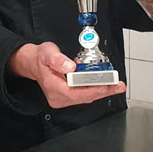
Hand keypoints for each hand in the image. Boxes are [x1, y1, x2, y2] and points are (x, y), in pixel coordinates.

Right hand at [8, 42, 125, 108]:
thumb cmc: (41, 58)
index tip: (106, 83)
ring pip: (86, 97)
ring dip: (101, 90)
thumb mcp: (47, 52)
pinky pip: (84, 95)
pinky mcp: (67, 98)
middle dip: (103, 90)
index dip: (93, 89)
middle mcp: (58, 97)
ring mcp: (62, 99)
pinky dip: (95, 89)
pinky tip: (104, 84)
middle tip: (118, 85)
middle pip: (84, 97)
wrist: (34, 63)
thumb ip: (58, 59)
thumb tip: (70, 66)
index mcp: (53, 87)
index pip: (76, 92)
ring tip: (116, 85)